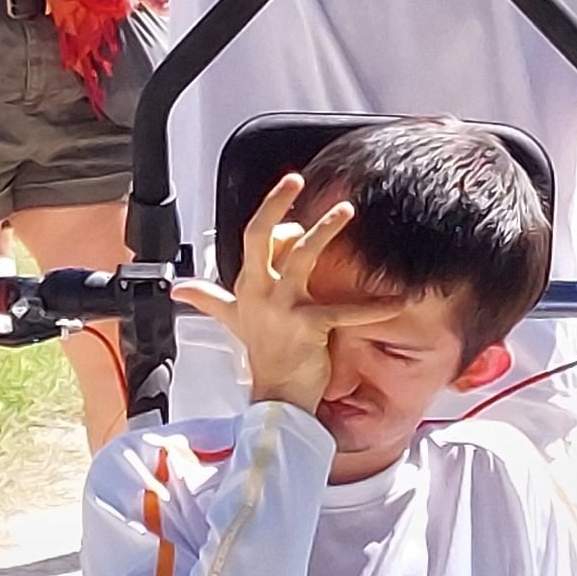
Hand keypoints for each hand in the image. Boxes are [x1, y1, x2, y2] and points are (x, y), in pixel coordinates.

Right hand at [176, 169, 348, 413]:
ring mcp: (282, 308)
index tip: (295, 216)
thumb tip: (180, 289)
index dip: (275, 221)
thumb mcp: (231, 320)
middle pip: (261, 236)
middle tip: (294, 179)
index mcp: (248, 285)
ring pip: (301, 257)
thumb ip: (209, 299)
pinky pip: (342, 309)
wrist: (276, 396)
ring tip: (345, 210)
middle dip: (276, 203)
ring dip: (324, 230)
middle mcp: (261, 292)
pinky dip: (372, 306)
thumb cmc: (261, 354)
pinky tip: (396, 301)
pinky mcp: (307, 327)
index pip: (254, 240)